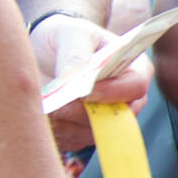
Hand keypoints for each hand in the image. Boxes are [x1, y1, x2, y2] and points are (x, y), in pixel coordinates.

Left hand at [31, 13, 149, 153]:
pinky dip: (55, 131)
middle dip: (80, 112)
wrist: (47, 51)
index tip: (82, 93)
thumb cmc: (67, 37)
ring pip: (91, 132)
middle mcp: (127, 98)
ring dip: (63, 122)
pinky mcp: (87, 132)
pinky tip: (42, 114)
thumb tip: (77, 83)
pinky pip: (73, 141)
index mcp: (134, 69)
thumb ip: (76, 56)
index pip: (135, 88)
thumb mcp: (72, 35)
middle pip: (114, 116)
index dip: (111, 93)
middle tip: (53, 103)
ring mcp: (108, 118)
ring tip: (42, 105)